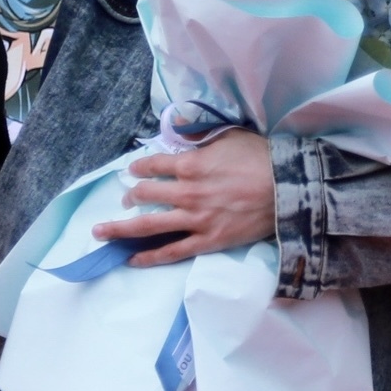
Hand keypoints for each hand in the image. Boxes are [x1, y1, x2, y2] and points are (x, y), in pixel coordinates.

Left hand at [93, 129, 273, 265]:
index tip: (133, 171)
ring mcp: (195, 219)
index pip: (152, 165)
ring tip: (101, 233)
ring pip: (148, 226)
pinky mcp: (207, 241)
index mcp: (190, 164)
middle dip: (130, 196)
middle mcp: (186, 192)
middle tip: (125, 199)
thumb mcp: (230, 136)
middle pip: (144, 194)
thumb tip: (180, 130)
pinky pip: (171, 252)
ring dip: (121, 229)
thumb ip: (201, 136)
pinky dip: (149, 257)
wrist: (288, 190)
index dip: (138, 167)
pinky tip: (131, 259)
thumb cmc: (262, 159)